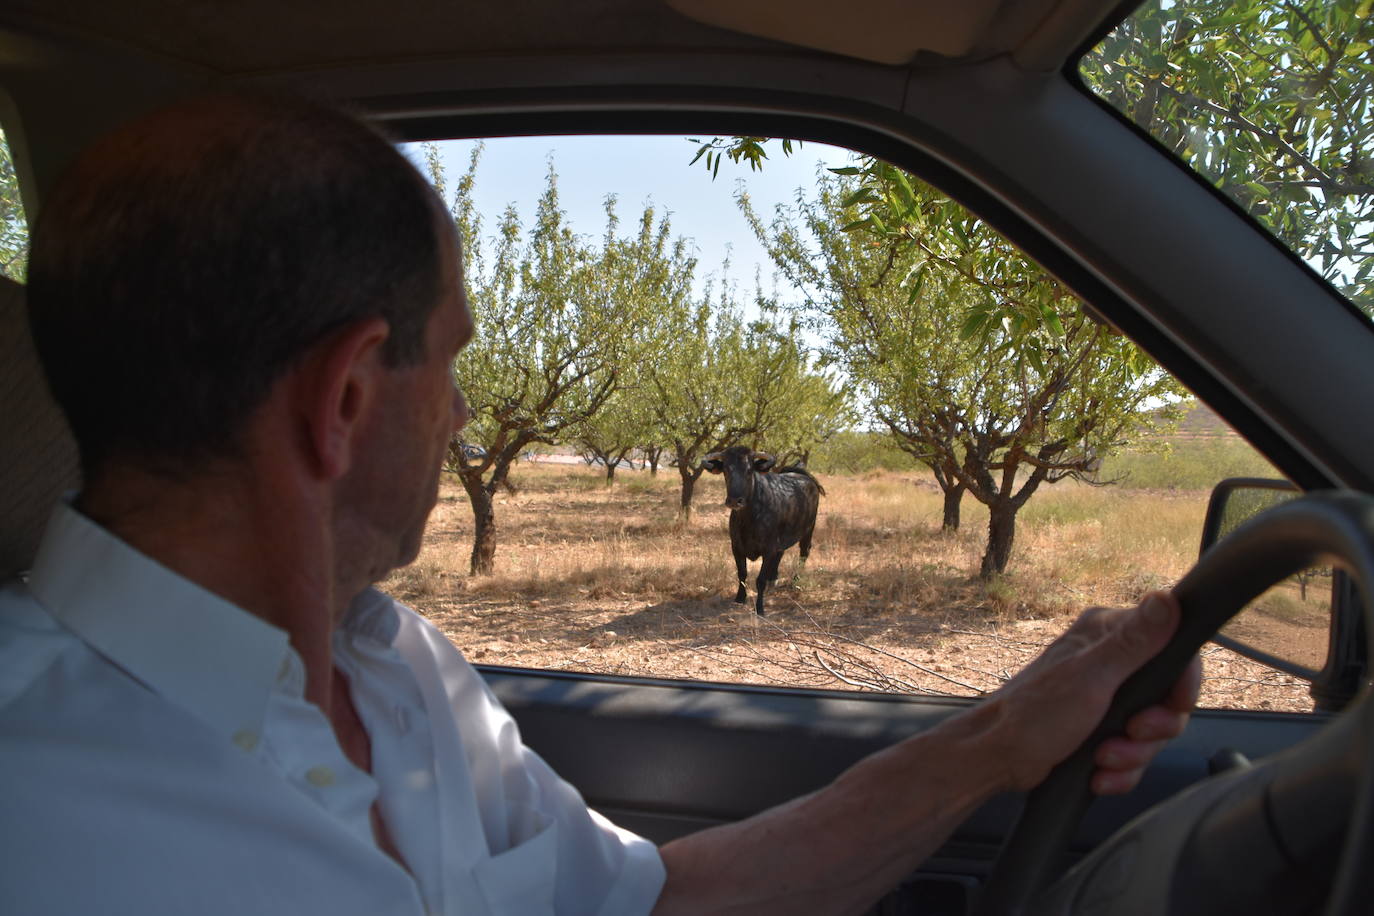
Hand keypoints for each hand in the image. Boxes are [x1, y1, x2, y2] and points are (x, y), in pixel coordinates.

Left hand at [987, 591, 1200, 794]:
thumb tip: (1167, 599)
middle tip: (1132, 734)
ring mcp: (1104, 698)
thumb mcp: (1091, 677)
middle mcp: (1108, 662)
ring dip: (1133, 753)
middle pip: (1167, 696)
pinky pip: (1132, 752)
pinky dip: (1120, 770)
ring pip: (1151, 730)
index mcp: (1106, 636)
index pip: (1173, 648)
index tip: (1175, 705)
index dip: (1183, 682)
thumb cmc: (1034, 714)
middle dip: (1154, 727)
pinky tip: (1099, 774)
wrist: (997, 758)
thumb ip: (1134, 642)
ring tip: (1103, 758)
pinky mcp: (1099, 729)